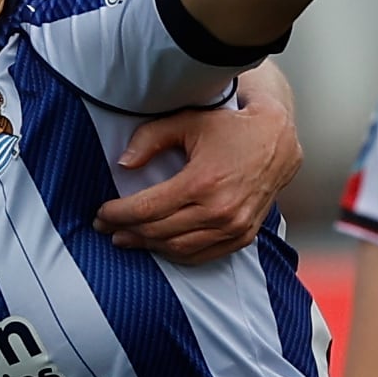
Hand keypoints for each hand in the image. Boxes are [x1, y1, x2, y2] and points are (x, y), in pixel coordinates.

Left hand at [94, 75, 301, 264]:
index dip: (118, 213)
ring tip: (126, 238)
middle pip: (158, 231)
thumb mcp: (187, 122)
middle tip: (106, 227)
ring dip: (147, 246)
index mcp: (202, 182)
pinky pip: (201, 255)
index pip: (147, 208)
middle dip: (126, 231)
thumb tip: (123, 164)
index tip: (100, 213)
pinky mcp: (241, 237)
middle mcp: (218, 210)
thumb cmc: (229, 129)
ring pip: (177, 248)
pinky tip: (158, 245)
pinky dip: (175, 253)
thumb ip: (150, 138)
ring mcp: (232, 228)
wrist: (277, 142)